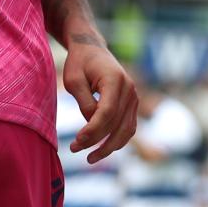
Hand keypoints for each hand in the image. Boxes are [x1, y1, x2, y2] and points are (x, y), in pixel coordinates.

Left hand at [63, 36, 137, 162]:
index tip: (77, 142)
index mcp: (115, 79)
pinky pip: (128, 127)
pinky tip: (101, 149)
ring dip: (109, 147)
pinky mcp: (132, 104)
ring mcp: (133, 97)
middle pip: (116, 123)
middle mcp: (129, 89)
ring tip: (89, 157)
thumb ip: (84, 103)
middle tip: (75, 149)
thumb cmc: (80, 63)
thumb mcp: (74, 80)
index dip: (93, 130)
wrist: (92, 49)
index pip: (107, 112)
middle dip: (96, 141)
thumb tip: (92, 125)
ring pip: (126, 130)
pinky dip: (117, 140)